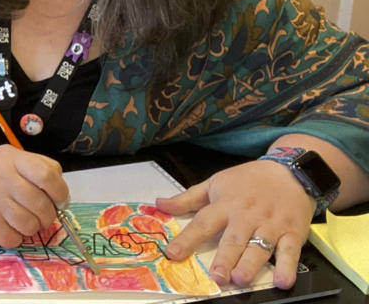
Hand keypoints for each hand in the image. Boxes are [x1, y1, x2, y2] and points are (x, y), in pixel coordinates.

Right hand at [0, 144, 68, 247]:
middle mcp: (2, 179)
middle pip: (40, 204)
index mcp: (13, 160)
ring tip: (25, 218)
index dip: (60, 191)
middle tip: (43, 214)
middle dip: (48, 214)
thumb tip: (62, 196)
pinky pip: (12, 238)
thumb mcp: (14, 157)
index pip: (46, 175)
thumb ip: (42, 167)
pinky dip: (16, 237)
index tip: (60, 198)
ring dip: (32, 226)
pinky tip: (10, 226)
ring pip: (29, 225)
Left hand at [156, 160, 315, 288]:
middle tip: (216, 276)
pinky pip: (290, 251)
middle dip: (225, 258)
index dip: (187, 239)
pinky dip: (287, 266)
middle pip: (233, 238)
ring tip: (240, 279)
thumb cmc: (249, 180)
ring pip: (259, 246)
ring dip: (250, 263)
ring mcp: (270, 225)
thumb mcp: (215, 183)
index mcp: (225, 204)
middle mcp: (246, 216)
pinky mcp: (292, 232)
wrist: (290, 171)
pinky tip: (283, 281)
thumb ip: (187, 198)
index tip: (173, 254)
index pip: (202, 222)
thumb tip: (160, 204)